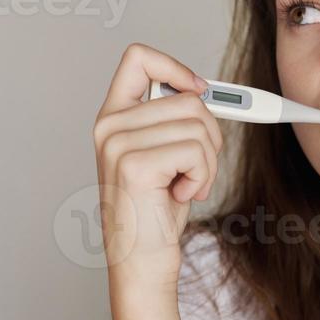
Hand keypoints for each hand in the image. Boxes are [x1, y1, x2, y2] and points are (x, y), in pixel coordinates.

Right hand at [92, 43, 222, 289]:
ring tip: (186, 185)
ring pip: (198, 123)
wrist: (142, 261)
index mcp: (113, 116)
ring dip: (208, 160)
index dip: (175, 66)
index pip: (139, 58)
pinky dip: (203, 176)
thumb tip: (206, 91)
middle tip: (195, 169)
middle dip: (210, 135)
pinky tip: (182, 195)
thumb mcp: (165, 154)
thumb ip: (174, 119)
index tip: (199, 91)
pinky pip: (196, 150)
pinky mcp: (134, 165)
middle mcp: (109, 125)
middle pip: (189, 98)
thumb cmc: (156, 210)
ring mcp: (117, 143)